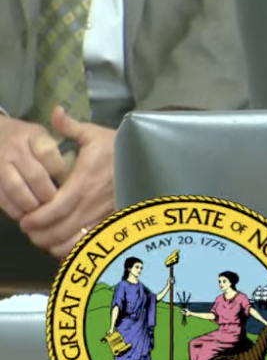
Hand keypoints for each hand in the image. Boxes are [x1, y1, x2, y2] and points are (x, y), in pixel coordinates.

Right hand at [0, 115, 62, 220]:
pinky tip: (26, 214)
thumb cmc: (27, 140)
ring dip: (32, 204)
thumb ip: (56, 151)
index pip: (48, 154)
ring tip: (42, 211)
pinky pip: (2, 198)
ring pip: (17, 189)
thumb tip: (70, 175)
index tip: (66, 180)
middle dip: (48, 193)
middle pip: (35, 175)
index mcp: (33, 136)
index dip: (59, 171)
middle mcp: (14, 149)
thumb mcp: (43, 135)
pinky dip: (15, 210)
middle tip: (57, 203)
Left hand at [19, 108, 115, 257]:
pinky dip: (73, 248)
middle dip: (39, 235)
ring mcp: (103, 214)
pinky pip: (89, 241)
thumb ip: (70, 126)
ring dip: (54, 243)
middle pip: (60, 229)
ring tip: (43, 237)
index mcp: (84, 183)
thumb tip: (55, 111)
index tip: (24, 221)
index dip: (36, 219)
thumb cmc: (118, 147)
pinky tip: (63, 243)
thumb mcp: (94, 133)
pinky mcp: (111, 220)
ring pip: (73, 240)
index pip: (55, 209)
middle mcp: (92, 203)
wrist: (147, 159)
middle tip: (29, 230)